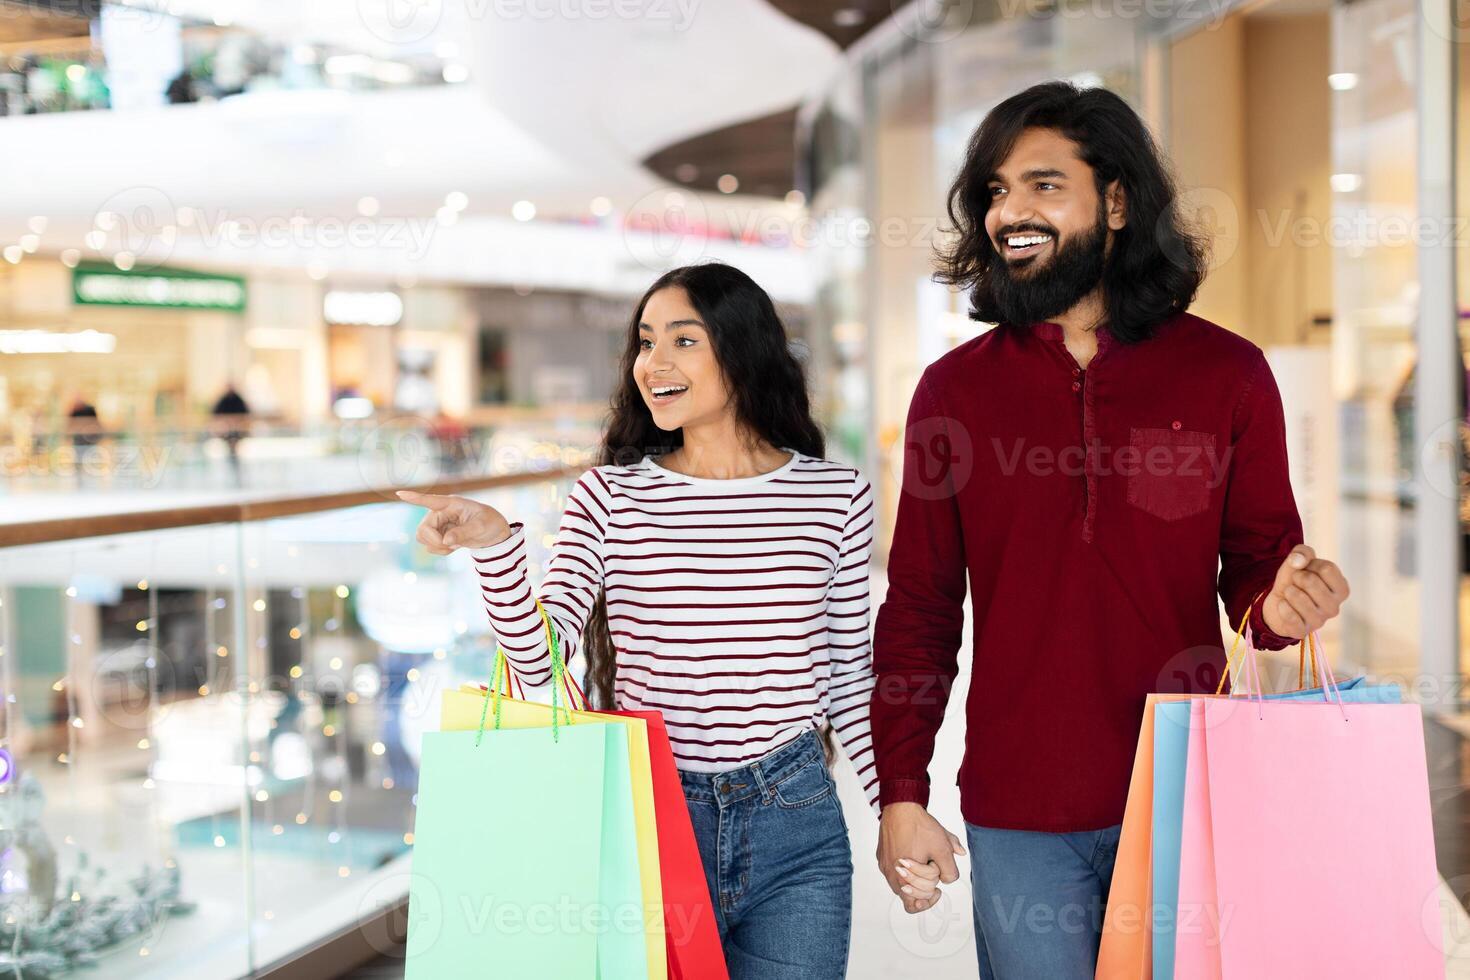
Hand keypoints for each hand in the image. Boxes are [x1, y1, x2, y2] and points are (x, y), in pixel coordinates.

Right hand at [396, 490, 512, 553]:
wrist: (493, 535)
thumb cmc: (490, 523)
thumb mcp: (481, 526)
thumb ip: (464, 532)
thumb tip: (445, 540)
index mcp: (452, 504)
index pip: (431, 500)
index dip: (415, 498)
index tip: (400, 494)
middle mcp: (441, 512)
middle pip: (422, 528)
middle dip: (433, 540)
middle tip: (450, 545)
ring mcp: (438, 524)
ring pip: (422, 538)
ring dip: (437, 546)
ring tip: (455, 545)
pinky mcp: (439, 535)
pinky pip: (430, 546)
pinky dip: (440, 550)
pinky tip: (454, 546)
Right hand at [877, 802, 965, 913]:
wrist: (901, 806)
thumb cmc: (919, 826)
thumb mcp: (942, 848)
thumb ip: (950, 869)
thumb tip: (950, 878)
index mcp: (904, 878)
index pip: (919, 901)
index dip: (932, 893)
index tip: (939, 886)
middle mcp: (891, 875)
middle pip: (909, 896)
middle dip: (924, 887)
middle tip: (932, 872)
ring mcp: (885, 866)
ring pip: (900, 885)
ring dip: (914, 880)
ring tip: (924, 865)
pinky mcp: (882, 856)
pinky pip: (893, 872)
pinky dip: (906, 870)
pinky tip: (914, 856)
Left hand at [1261, 544, 1349, 638]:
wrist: (1279, 603)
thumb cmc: (1295, 581)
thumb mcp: (1299, 561)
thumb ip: (1302, 552)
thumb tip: (1298, 560)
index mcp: (1341, 590)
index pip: (1327, 568)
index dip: (1310, 564)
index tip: (1306, 570)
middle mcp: (1334, 608)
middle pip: (1311, 581)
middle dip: (1297, 577)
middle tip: (1296, 583)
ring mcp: (1319, 621)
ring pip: (1297, 596)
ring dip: (1288, 590)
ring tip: (1290, 594)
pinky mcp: (1302, 631)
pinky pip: (1289, 614)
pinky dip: (1281, 605)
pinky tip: (1284, 605)